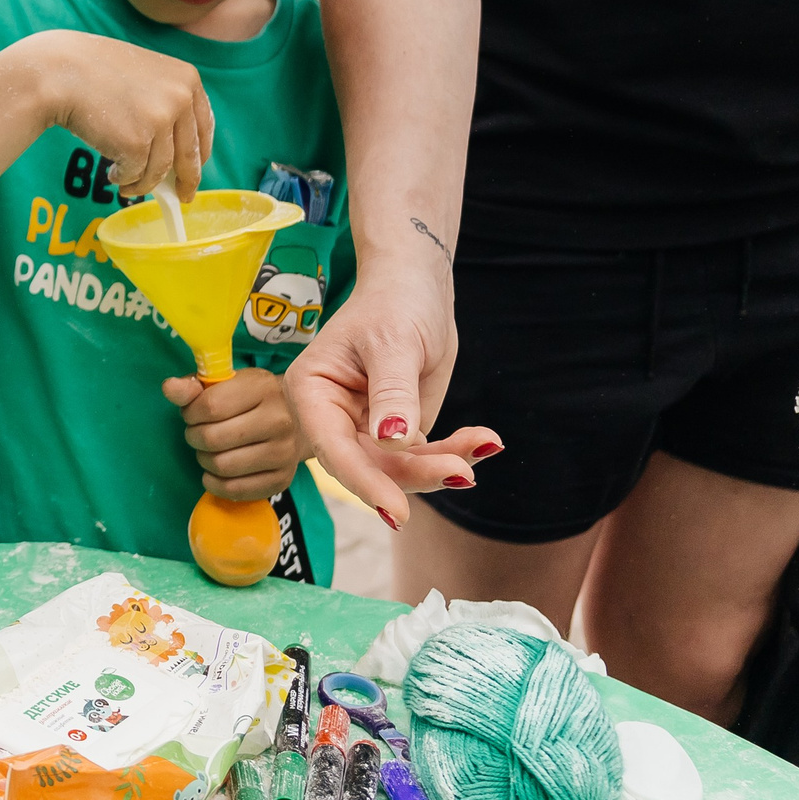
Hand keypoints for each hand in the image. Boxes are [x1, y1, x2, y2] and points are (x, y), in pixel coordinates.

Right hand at [27, 31, 213, 200]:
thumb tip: (178, 152)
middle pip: (190, 154)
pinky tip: (111, 174)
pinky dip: (125, 180)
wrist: (60, 71)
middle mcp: (181, 98)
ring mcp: (160, 120)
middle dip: (185, 181)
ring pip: (161, 170)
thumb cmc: (94, 72)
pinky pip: (137, 175)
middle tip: (180, 197)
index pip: (203, 126)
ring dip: (144, 183)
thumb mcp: (143, 74)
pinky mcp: (136, 143)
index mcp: (187, 79)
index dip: (200, 153)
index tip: (194, 170)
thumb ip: (166, 100)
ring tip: (126, 183)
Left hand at [163, 368, 303, 500]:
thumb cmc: (249, 399)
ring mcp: (284, 452)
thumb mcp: (223, 384)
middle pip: (214, 438)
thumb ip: (192, 387)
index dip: (191, 413)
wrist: (295, 419)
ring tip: (208, 451)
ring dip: (204, 460)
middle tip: (198, 434)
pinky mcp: (283, 479)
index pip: (211, 406)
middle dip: (195, 437)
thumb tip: (169, 388)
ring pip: (223, 466)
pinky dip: (215, 484)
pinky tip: (215, 472)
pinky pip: (236, 490)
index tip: (192, 414)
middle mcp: (279, 419)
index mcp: (263, 387)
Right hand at [283, 262, 500, 527]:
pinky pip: (424, 457)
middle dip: (416, 474)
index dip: (364, 481)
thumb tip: (391, 440)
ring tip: (483, 444)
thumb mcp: (394, 343)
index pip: (334, 448)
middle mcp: (332, 417)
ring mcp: (365, 428)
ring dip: (442, 464)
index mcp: (312, 393)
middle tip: (462, 472)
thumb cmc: (394, 303)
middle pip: (368, 467)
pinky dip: (456, 452)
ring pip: (399, 469)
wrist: (418, 289)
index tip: (398, 511)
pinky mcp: (397, 434)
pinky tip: (486, 440)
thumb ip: (392, 393)